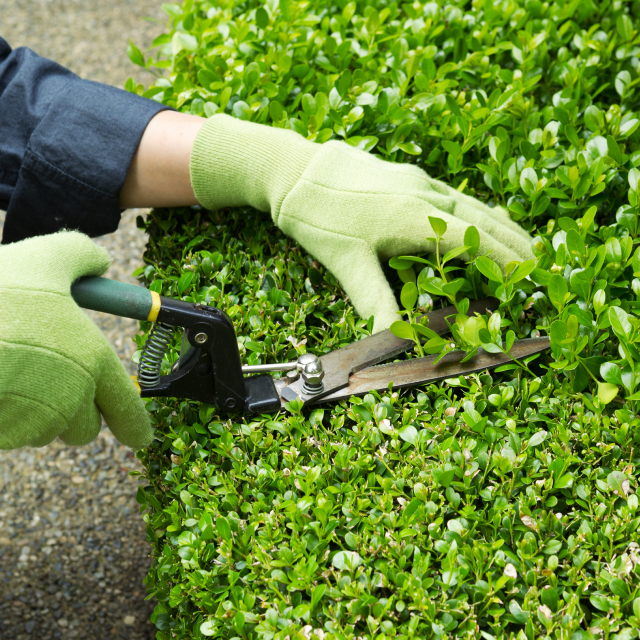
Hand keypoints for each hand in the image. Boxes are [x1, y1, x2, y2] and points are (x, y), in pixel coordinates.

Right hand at [0, 232, 152, 449]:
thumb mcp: (46, 257)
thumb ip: (81, 256)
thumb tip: (100, 261)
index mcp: (94, 361)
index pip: (128, 409)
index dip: (135, 425)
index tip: (140, 437)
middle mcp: (72, 398)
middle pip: (85, 428)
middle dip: (75, 413)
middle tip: (52, 380)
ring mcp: (34, 422)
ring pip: (46, 431)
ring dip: (36, 413)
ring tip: (12, 372)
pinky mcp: (0, 436)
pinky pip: (11, 433)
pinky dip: (7, 417)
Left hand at [189, 115, 533, 332]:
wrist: (294, 170)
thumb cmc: (318, 217)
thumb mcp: (346, 263)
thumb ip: (374, 300)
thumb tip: (392, 339)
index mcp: (416, 218)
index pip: (474, 244)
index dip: (505, 263)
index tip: (529, 280)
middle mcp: (426, 196)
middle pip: (484, 222)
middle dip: (515, 245)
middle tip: (544, 266)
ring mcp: (419, 182)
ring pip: (473, 206)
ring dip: (501, 226)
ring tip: (525, 243)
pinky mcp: (409, 175)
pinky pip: (455, 195)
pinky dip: (477, 211)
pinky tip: (480, 217)